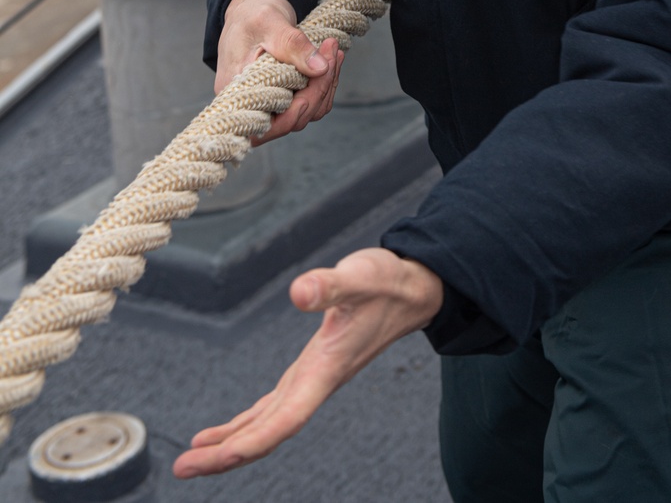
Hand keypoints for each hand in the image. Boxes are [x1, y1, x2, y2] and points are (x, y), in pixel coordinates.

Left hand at [173, 249, 443, 476]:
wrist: (413, 290)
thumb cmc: (388, 285)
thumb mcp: (359, 277)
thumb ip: (329, 286)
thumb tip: (298, 292)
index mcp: (326, 370)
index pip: (284, 419)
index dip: (251, 442)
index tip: (217, 458)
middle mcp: (316, 383)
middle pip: (268, 432)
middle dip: (225, 454)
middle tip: (183, 469)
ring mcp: (312, 379)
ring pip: (267, 424)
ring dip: (231, 444)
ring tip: (193, 458)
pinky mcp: (311, 368)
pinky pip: (272, 409)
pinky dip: (247, 424)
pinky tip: (226, 432)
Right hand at [216, 0, 343, 144]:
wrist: (249, 11)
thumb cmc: (251, 15)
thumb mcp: (270, 21)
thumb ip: (293, 44)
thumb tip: (319, 68)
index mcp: (237, 92)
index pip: (269, 122)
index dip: (296, 111)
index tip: (319, 75)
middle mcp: (250, 105)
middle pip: (292, 119)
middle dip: (319, 88)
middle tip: (332, 53)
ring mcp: (268, 104)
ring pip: (305, 112)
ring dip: (325, 85)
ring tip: (333, 53)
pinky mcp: (283, 97)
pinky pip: (308, 102)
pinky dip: (323, 84)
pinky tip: (331, 60)